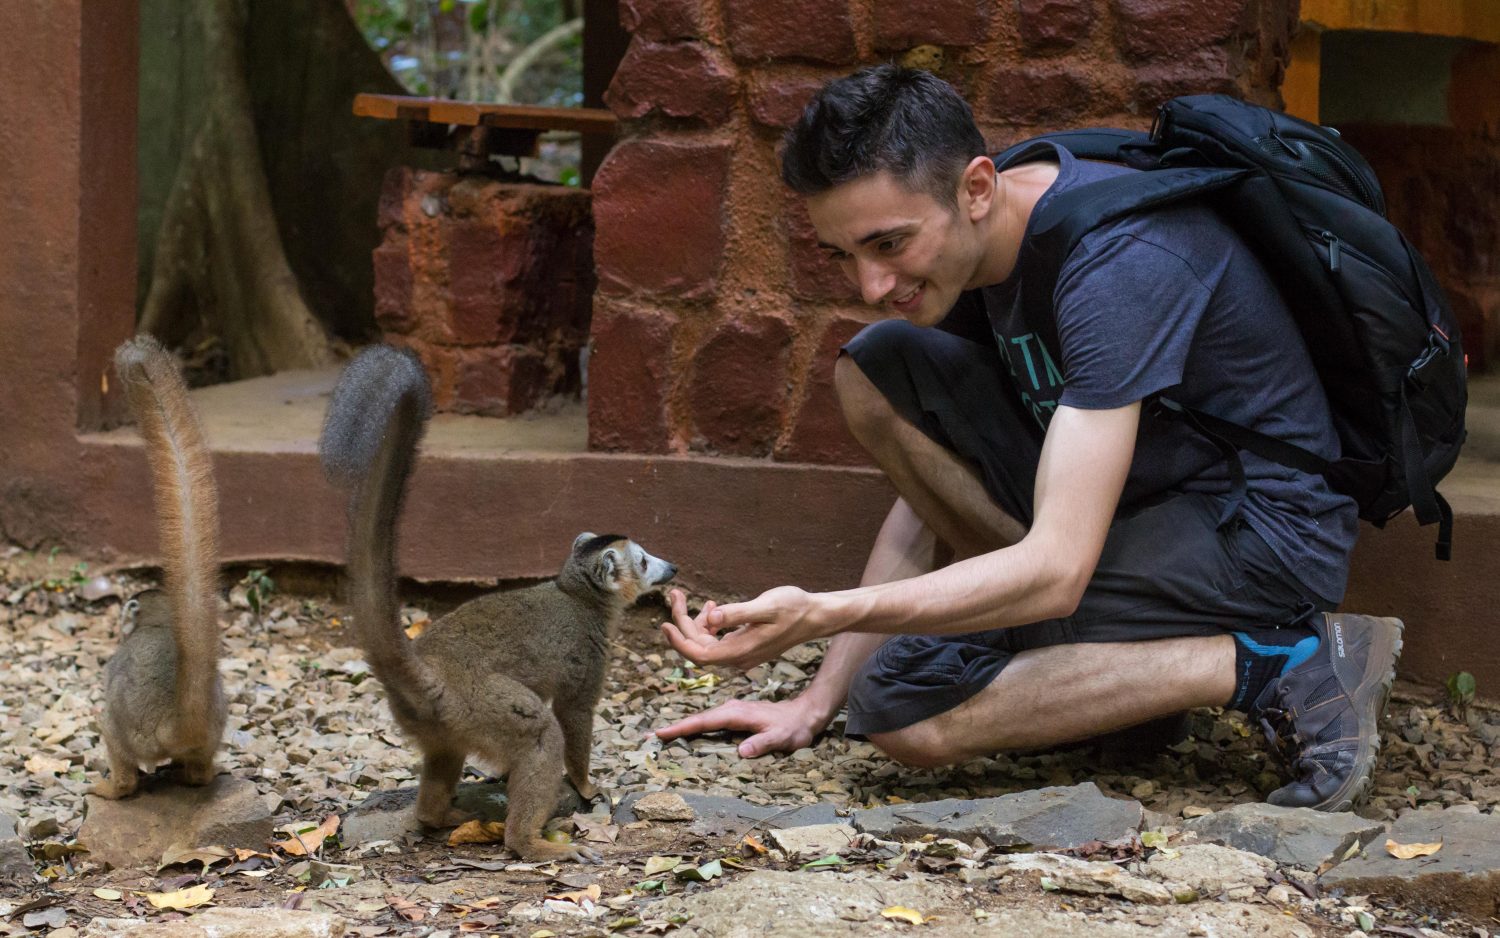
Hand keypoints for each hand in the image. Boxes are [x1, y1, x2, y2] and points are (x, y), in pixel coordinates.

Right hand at [655, 696, 830, 757]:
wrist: (805, 714)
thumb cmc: (794, 728)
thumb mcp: (782, 738)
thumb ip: (763, 743)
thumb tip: (742, 752)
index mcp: (736, 713)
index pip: (703, 722)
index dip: (681, 728)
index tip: (660, 734)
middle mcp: (731, 709)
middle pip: (696, 719)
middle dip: (673, 728)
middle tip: (648, 738)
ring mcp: (732, 711)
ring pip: (702, 720)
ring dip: (682, 728)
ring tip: (660, 737)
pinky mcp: (735, 715)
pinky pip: (710, 722)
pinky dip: (695, 727)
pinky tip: (687, 735)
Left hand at [660, 586, 823, 671]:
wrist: (816, 617)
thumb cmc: (795, 607)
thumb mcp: (766, 606)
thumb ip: (737, 613)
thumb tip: (710, 619)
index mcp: (741, 650)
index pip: (699, 654)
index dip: (679, 641)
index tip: (664, 623)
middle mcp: (739, 658)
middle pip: (698, 647)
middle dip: (682, 622)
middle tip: (675, 594)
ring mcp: (742, 654)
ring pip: (706, 644)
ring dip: (694, 622)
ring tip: (692, 598)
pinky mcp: (745, 647)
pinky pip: (717, 640)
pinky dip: (709, 624)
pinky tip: (713, 608)